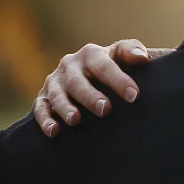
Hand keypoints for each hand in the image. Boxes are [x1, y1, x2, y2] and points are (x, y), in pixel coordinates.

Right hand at [33, 39, 172, 137]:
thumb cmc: (116, 64)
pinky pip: (40, 108)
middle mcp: (70, 64)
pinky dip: (45, 120)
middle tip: (105, 109)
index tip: (133, 96)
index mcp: (92, 53)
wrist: (92, 73)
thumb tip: (143, 58)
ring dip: (65, 107)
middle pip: (78, 80)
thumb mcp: (125, 54)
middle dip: (91, 95)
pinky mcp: (43, 97)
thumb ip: (134, 52)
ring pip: (57, 94)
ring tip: (76, 120)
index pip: (105, 66)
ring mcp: (55, 81)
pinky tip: (54, 131)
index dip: (119, 80)